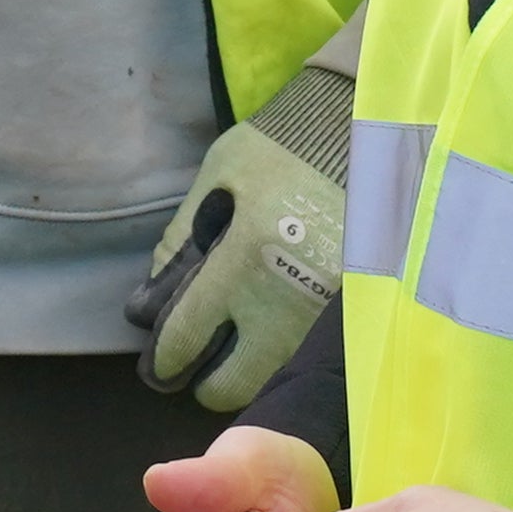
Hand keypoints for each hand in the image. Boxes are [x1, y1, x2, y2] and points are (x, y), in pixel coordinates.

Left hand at [128, 64, 351, 409]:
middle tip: (202, 366)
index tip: (162, 365)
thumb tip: (152, 302)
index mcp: (243, 259)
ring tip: (239, 350)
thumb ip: (182, 241)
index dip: (167, 359)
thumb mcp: (217, 181)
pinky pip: (312, 355)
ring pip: (277, 378)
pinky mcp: (356, 309)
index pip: (189, 337)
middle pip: (235, 383)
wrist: (360, 128)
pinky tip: (277, 336)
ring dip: (252, 373)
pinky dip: (289, 356)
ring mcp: (327, 312)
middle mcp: (286, 298)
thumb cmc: (280, 149)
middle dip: (210, 383)